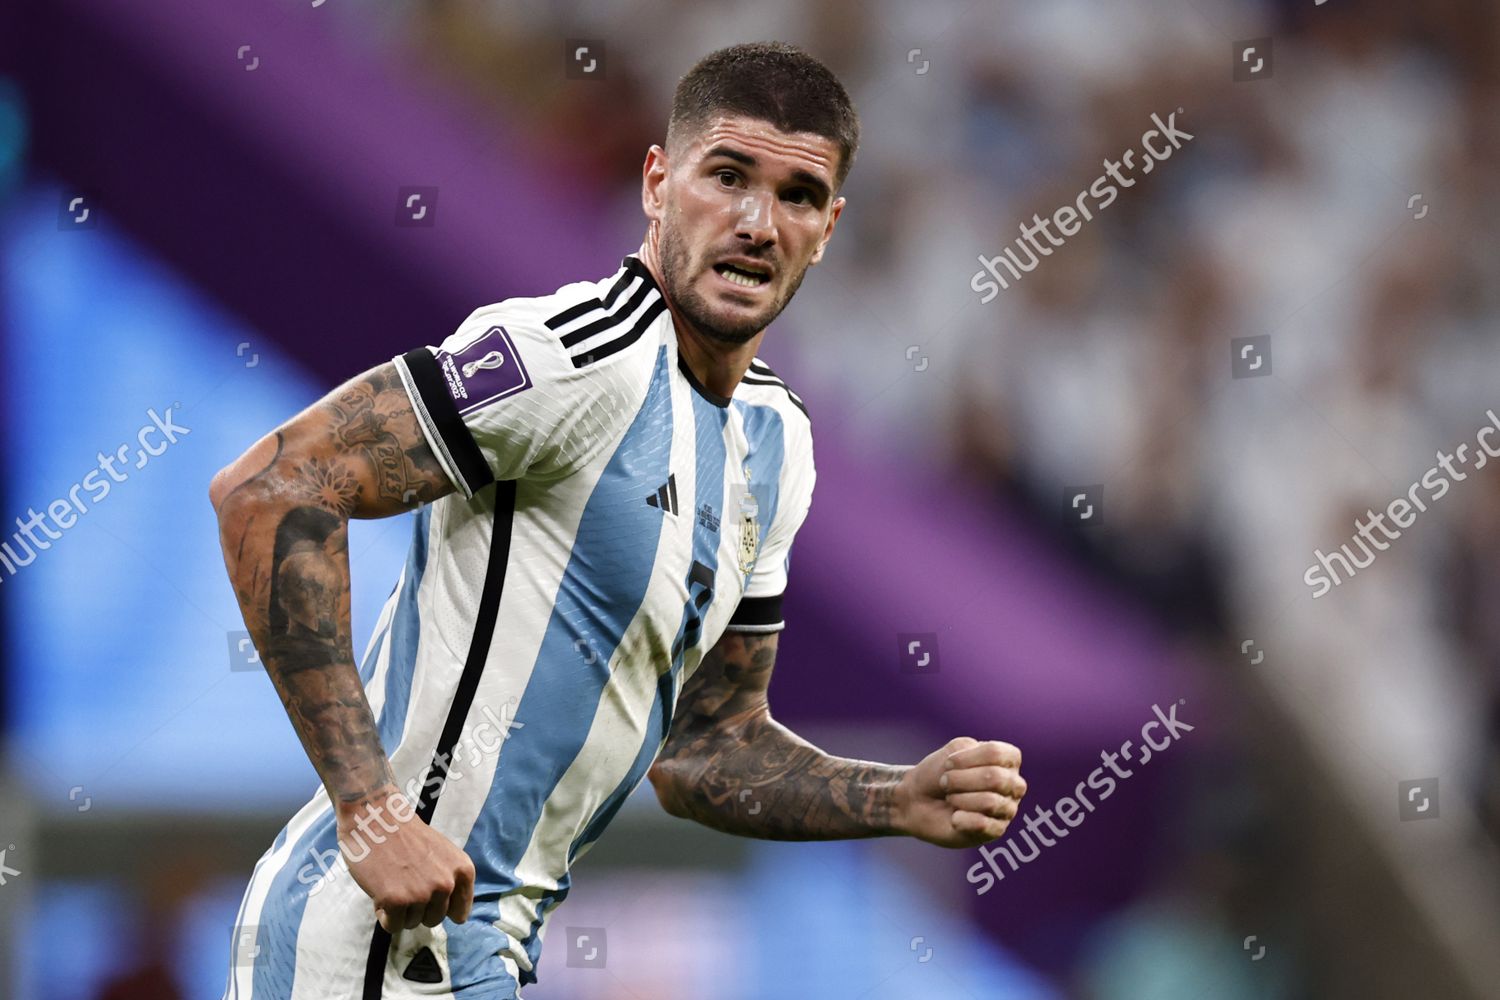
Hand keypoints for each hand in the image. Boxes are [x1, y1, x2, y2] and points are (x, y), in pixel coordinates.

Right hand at [336, 786, 475, 931]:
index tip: (430, 902)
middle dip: (417, 909)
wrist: (376, 817)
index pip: (460, 911)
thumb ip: (449, 879)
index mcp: (462, 870)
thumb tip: (458, 916)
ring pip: (412, 923)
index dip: (442, 909)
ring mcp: (422, 893)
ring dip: (399, 911)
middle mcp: (447, 883)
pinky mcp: (397, 901)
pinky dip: (383, 914)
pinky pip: (392, 926)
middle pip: (434, 919)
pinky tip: (380, 891)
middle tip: (404, 884)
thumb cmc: (405, 835)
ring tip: (391, 882)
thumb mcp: (441, 853)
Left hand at [893, 737, 1025, 847]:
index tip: (948, 763)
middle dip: (960, 780)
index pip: (996, 753)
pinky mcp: (996, 831)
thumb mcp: (951, 752)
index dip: (966, 757)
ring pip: (989, 802)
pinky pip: (982, 824)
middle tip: (944, 782)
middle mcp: (1013, 784)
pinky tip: (954, 818)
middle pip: (995, 777)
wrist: (917, 802)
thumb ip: (971, 750)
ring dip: (958, 798)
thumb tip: (989, 773)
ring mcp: (1007, 808)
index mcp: (1007, 760)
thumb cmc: (937, 774)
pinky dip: (960, 819)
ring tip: (950, 798)